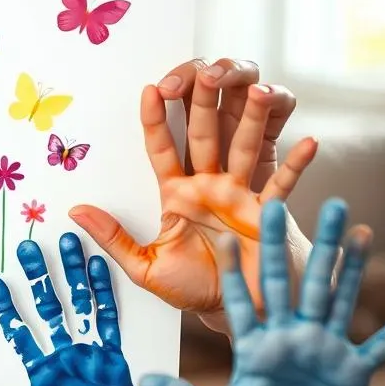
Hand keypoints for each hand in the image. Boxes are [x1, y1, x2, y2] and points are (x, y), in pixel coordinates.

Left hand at [0, 233, 139, 385]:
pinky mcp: (113, 359)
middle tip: (26, 247)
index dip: (5, 309)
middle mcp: (62, 356)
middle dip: (37, 277)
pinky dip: (105, 293)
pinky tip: (99, 265)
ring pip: (78, 305)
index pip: (18, 333)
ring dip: (72, 274)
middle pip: (47, 307)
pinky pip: (109, 321)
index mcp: (40, 373)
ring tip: (67, 240)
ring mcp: (88, 353)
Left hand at [70, 77, 317, 317]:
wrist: (240, 310)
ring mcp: (240, 194)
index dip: (156, 119)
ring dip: (252, 119)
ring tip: (259, 91)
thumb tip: (75, 210)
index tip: (149, 89)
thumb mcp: (145, 266)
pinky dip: (298, 164)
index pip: (161, 147)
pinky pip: (285, 184)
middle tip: (204, 75)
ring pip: (245, 147)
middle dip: (202, 104)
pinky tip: (309, 141)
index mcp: (175, 192)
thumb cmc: (192, 286)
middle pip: (204, 135)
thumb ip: (114, 237)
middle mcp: (208, 184)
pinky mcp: (268, 212)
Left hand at [140, 198, 384, 385]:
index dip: (232, 270)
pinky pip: (379, 343)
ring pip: (334, 296)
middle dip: (283, 245)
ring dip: (346, 262)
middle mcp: (288, 336)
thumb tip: (145, 379)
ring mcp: (322, 348)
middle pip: (287, 281)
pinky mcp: (352, 370)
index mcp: (254, 346)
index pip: (240, 300)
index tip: (223, 235)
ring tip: (355, 223)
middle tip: (280, 203)